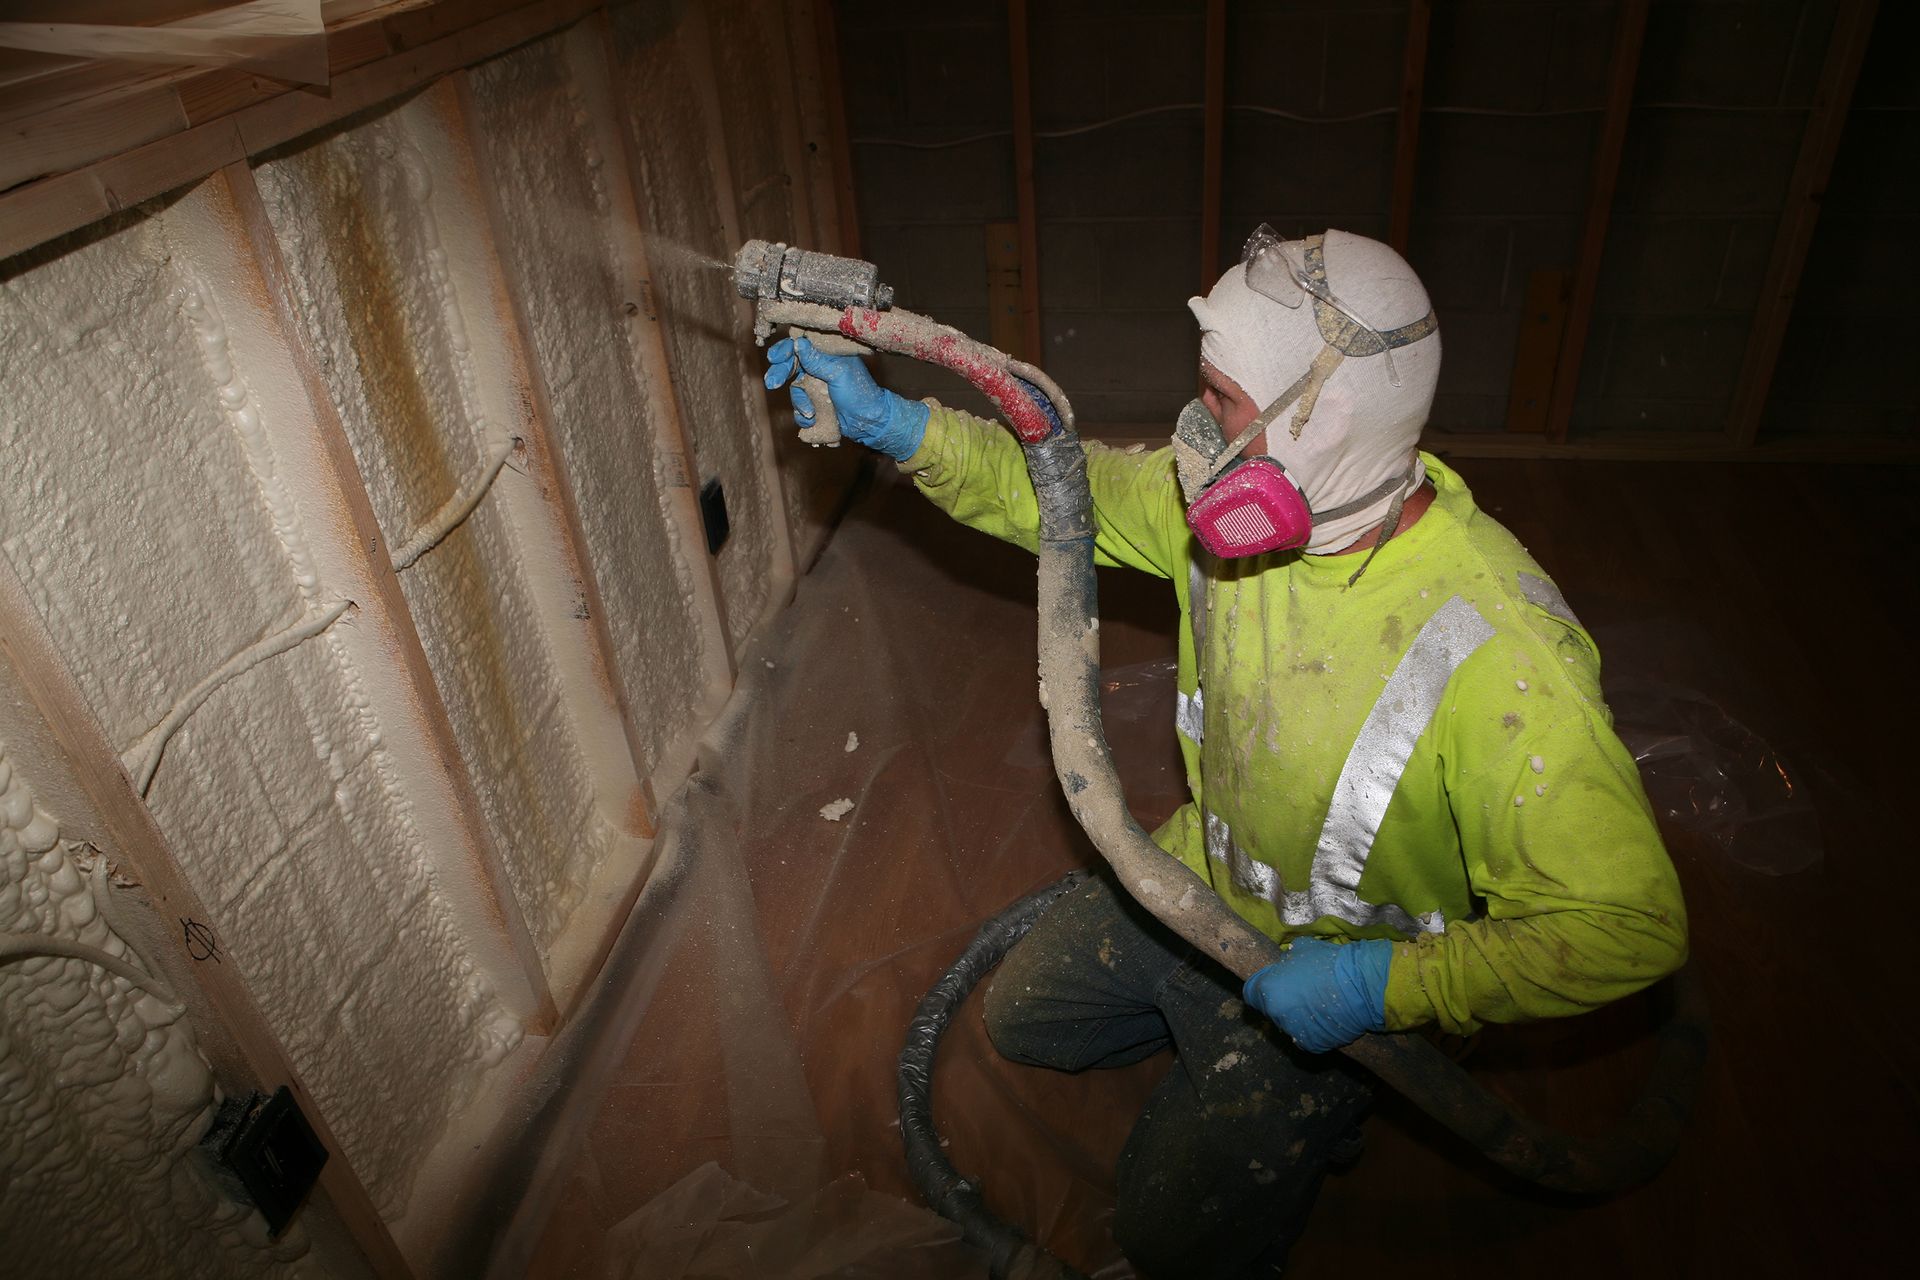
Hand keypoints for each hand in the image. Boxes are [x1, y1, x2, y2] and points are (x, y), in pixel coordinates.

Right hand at [764, 336, 929, 461]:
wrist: (869, 423)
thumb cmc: (860, 394)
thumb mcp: (838, 374)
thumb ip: (817, 360)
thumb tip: (798, 343)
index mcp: (827, 355)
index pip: (801, 346)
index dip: (785, 350)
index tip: (775, 358)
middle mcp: (819, 368)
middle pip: (791, 366)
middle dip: (780, 374)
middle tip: (772, 383)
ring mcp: (817, 387)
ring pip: (795, 391)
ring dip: (799, 402)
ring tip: (811, 413)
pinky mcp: (815, 405)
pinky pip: (800, 408)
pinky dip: (803, 416)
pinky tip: (813, 420)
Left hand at [1242, 937, 1391, 1053]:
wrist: (1361, 987)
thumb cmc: (1329, 963)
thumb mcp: (1303, 948)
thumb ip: (1287, 958)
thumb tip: (1286, 961)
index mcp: (1267, 989)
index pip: (1250, 993)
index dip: (1262, 986)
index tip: (1275, 982)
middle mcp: (1275, 1013)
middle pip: (1270, 1008)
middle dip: (1281, 1000)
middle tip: (1301, 992)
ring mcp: (1292, 1032)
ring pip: (1288, 1024)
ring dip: (1297, 1016)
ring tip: (1318, 1005)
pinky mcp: (1311, 1044)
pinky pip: (1306, 1037)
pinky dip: (1313, 1029)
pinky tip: (1326, 1017)